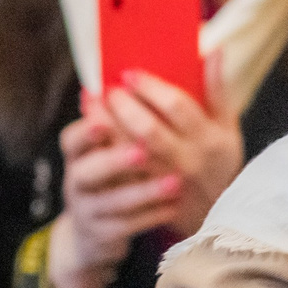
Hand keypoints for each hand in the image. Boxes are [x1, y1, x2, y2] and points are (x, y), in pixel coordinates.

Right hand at [47, 63, 240, 287]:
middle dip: (117, 158)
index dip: (90, 125)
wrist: (98, 232)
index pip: (74, 136)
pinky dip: (152, 216)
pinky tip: (174, 208)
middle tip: (144, 151)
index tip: (107, 107)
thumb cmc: (124, 172)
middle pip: (91, 168)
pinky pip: (128, 227)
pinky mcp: (105, 234)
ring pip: (112, 202)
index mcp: (83, 149)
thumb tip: (212, 53)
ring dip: (144, 191)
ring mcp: (90, 209)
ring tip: (175, 182)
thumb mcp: (128, 139)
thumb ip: (155, 103)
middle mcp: (80, 177)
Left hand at [95, 66, 243, 241]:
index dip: (151, 88)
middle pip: (147, 130)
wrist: (214, 214)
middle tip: (107, 88)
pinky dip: (101, 148)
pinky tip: (91, 130)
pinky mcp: (146, 196)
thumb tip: (214, 50)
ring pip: (127, 152)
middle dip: (122, 105)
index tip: (130, 73)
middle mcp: (187, 160)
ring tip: (91, 103)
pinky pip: (118, 171)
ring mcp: (165, 181)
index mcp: (209, 139)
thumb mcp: (227, 128)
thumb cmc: (219, 162)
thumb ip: (218, 90)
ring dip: (105, 125)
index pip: (177, 107)